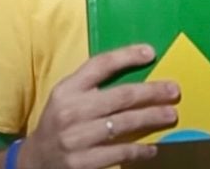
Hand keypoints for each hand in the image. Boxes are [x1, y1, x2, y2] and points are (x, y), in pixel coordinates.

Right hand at [19, 44, 179, 168]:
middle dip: (151, 92)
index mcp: (68, 89)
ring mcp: (77, 138)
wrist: (36, 160)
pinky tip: (153, 148)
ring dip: (151, 118)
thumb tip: (135, 70)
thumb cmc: (60, 122)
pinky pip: (119, 153)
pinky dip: (139, 150)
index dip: (126, 56)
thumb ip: (92, 84)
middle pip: (120, 96)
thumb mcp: (67, 97)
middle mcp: (71, 111)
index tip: (151, 52)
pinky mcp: (82, 163)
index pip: (100, 65)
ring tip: (171, 115)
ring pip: (124, 124)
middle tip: (173, 91)